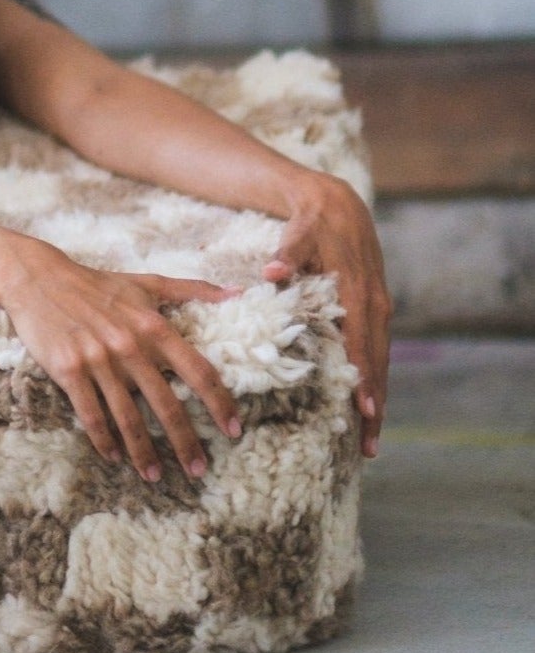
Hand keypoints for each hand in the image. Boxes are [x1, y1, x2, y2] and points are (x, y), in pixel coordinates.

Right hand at [0, 239, 243, 480]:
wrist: (39, 278)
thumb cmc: (98, 284)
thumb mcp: (147, 282)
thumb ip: (193, 289)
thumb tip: (238, 293)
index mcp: (153, 325)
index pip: (198, 370)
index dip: (219, 402)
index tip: (234, 430)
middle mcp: (130, 345)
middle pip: (167, 403)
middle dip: (186, 441)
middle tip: (199, 469)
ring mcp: (98, 359)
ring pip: (128, 416)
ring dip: (144, 451)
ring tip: (155, 476)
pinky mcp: (69, 370)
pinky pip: (91, 414)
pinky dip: (104, 440)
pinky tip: (114, 457)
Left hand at [264, 177, 391, 456]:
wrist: (339, 203)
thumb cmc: (314, 221)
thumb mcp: (300, 231)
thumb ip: (287, 254)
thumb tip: (272, 272)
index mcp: (358, 292)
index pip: (361, 344)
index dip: (362, 379)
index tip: (362, 413)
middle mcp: (375, 305)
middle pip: (377, 363)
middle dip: (374, 407)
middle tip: (368, 449)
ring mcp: (379, 308)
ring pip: (380, 361)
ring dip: (377, 400)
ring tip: (370, 440)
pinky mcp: (375, 309)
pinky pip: (376, 350)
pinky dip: (374, 379)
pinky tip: (367, 405)